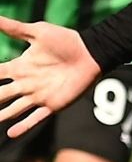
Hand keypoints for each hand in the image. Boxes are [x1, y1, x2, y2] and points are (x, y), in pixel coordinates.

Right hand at [0, 17, 102, 137]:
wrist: (92, 52)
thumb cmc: (66, 41)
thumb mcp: (37, 32)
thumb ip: (14, 28)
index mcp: (20, 67)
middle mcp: (26, 83)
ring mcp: (38, 95)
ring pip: (13, 110)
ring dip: (1, 116)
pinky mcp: (53, 104)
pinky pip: (36, 118)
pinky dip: (24, 126)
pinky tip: (11, 134)